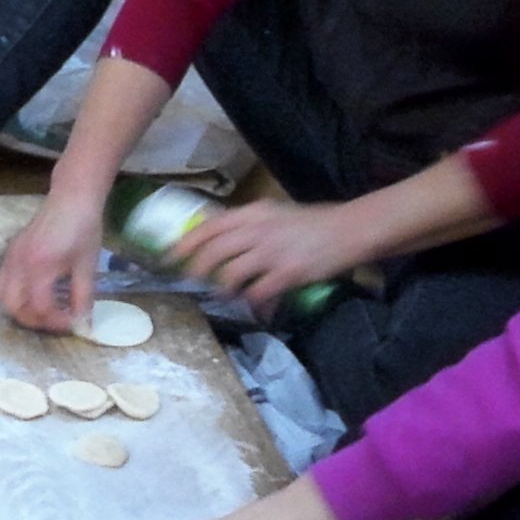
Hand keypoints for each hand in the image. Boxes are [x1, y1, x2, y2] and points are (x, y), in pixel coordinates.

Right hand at [0, 187, 107, 331]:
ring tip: (41, 310)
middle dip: (33, 320)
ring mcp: (10, 257)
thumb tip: (82, 323)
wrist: (72, 198)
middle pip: (13, 306)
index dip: (55, 322)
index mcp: (40, 267)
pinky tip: (34, 293)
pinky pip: (1, 281)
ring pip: (1, 296)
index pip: (39, 307)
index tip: (72, 323)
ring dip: (18, 309)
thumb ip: (83, 297)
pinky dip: (13, 294)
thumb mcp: (88, 266)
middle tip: (54, 321)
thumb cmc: (84, 229)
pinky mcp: (10, 252)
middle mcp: (18, 264)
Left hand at [173, 199, 365, 308]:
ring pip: (230, 275)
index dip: (185, 243)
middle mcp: (257, 229)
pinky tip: (258, 307)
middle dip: (197, 271)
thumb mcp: (275, 215)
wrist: (350, 229)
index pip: (208, 226)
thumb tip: (221, 243)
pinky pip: (258, 293)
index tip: (170, 257)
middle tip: (192, 282)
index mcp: (252, 213)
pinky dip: (254, 303)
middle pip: (213, 252)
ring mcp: (272, 252)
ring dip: (224, 290)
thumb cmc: (312, 223)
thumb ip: (248, 227)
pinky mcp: (288, 273)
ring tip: (228, 296)